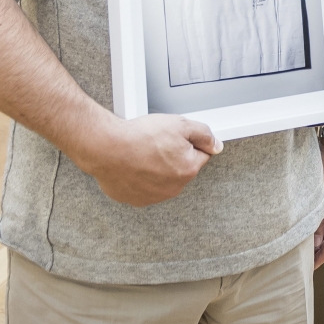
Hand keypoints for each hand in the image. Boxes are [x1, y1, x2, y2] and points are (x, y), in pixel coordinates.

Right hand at [76, 112, 221, 207]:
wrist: (107, 148)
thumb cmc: (139, 137)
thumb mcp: (179, 124)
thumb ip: (203, 134)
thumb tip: (216, 145)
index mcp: (187, 170)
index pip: (201, 155)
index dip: (189, 142)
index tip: (175, 138)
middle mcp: (173, 188)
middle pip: (181, 168)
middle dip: (173, 156)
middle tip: (156, 142)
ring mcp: (153, 196)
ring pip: (162, 179)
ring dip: (156, 168)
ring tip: (142, 152)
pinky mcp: (135, 199)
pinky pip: (144, 187)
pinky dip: (140, 177)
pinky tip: (133, 164)